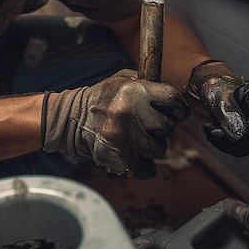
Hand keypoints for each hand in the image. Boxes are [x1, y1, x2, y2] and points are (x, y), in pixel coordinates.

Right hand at [41, 69, 189, 178]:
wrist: (71, 119)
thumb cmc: (99, 98)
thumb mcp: (119, 80)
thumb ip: (144, 81)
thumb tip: (167, 93)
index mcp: (135, 91)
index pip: (173, 100)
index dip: (177, 107)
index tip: (175, 111)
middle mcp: (132, 113)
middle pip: (167, 127)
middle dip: (161, 127)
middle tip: (147, 124)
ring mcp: (126, 138)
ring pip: (158, 148)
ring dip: (151, 145)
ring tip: (136, 138)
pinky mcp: (120, 159)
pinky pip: (148, 169)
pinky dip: (145, 166)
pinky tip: (138, 156)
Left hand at [184, 60, 248, 156]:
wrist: (201, 86)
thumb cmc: (212, 83)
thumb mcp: (216, 93)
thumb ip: (228, 112)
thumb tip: (240, 136)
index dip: (248, 128)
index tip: (226, 128)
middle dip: (234, 139)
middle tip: (212, 130)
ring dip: (226, 144)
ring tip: (209, 130)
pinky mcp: (245, 137)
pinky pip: (239, 150)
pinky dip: (223, 145)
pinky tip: (211, 133)